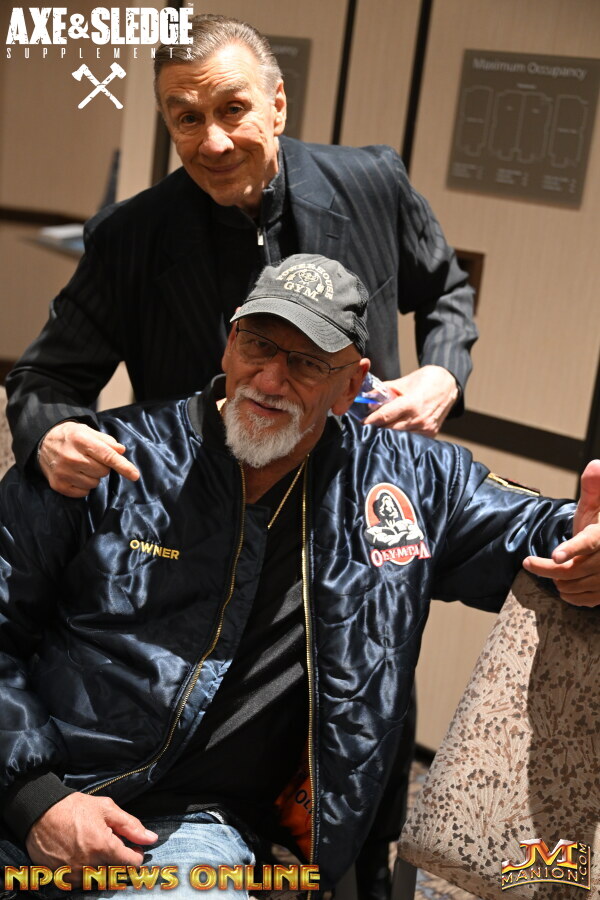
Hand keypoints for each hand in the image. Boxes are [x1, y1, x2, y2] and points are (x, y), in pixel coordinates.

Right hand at [26, 793, 156, 882]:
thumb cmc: (74, 808)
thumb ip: (131, 826)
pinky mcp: (60, 879)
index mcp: (103, 847)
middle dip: (119, 861)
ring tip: (95, 848)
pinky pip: (81, 882)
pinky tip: (82, 855)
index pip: (131, 863)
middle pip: (116, 873)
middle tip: (112, 845)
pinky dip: (86, 872)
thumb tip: (151, 838)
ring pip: (99, 879)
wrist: (40, 813)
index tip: (133, 847)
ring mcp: (74, 875)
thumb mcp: (106, 809)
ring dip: (103, 867)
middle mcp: (89, 865)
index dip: (136, 854)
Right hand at [39, 422, 139, 497]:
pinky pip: (83, 493)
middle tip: (91, 459)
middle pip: (103, 472)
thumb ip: (106, 441)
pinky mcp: (58, 485)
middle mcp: (71, 457)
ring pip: (94, 483)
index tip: (135, 475)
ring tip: (82, 467)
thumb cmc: (71, 436)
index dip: (123, 466)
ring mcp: (63, 472)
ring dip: (93, 477)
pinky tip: (76, 475)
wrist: (43, 443)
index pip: (107, 456)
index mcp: (81, 440)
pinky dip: (84, 486)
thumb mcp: (88, 431)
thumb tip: (121, 451)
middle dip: (102, 467)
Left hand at [362, 366, 458, 435]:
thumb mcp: (403, 382)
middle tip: (368, 427)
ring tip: (380, 429)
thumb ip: (384, 391)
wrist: (448, 385)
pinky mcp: (431, 434)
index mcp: (411, 403)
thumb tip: (368, 400)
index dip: (370, 421)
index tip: (361, 423)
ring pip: (399, 436)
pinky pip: (411, 439)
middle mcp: (419, 418)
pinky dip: (402, 436)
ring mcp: (426, 428)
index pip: (384, 416)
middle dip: (377, 428)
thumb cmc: (425, 380)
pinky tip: (396, 431)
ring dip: (389, 433)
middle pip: (390, 429)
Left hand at [523, 459, 599, 605]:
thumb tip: (596, 466)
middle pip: (572, 570)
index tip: (556, 555)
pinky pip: (582, 600)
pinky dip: (568, 594)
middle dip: (545, 568)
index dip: (572, 549)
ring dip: (556, 581)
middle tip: (528, 563)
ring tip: (550, 569)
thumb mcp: (595, 506)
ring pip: (573, 586)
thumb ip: (593, 488)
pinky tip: (562, 584)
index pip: (590, 542)